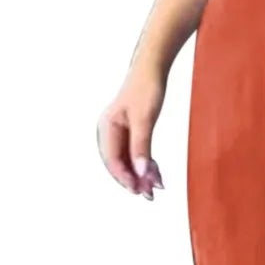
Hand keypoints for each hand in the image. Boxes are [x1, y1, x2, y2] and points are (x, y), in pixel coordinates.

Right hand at [97, 67, 165, 198]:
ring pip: (128, 160)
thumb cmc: (146, 89)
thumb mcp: (145, 119)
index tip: (139, 190)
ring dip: (141, 174)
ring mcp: (119, 132)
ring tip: (156, 188)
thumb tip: (141, 173)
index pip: (113, 161)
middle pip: (119, 164)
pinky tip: (157, 174)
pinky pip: (135, 153)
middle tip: (149, 195)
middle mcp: (109, 132)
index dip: (126, 177)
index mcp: (107, 128)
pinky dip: (146, 164)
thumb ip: (142, 146)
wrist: (151, 69)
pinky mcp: (130, 131)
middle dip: (134, 180)